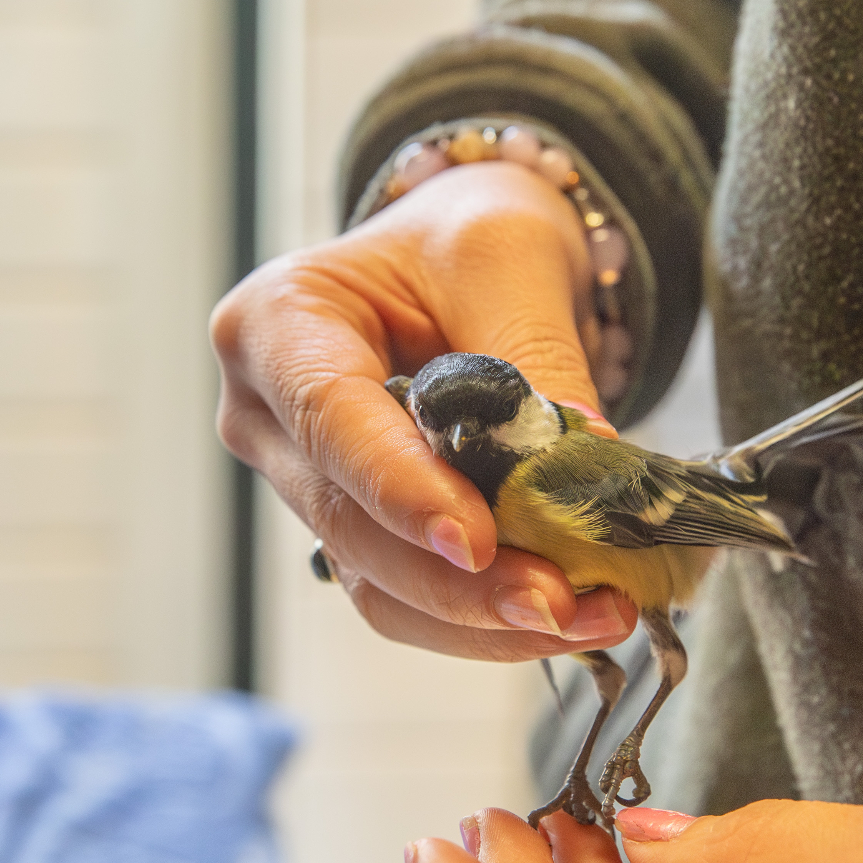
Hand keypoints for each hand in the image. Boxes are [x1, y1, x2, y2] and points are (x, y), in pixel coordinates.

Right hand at [211, 161, 635, 659]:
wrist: (472, 261)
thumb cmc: (471, 240)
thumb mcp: (508, 260)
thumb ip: (534, 359)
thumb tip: (584, 468)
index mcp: (276, 324)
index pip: (329, 420)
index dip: (400, 490)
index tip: (477, 542)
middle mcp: (267, 415)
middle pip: (351, 524)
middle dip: (461, 582)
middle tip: (566, 602)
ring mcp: (307, 485)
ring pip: (380, 585)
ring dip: (484, 620)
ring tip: (595, 615)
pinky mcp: (361, 534)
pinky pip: (413, 600)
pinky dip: (489, 622)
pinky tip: (573, 614)